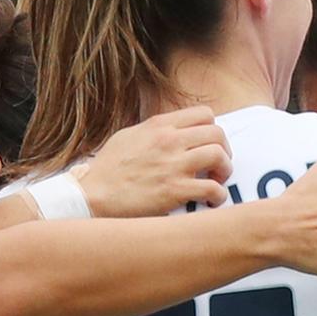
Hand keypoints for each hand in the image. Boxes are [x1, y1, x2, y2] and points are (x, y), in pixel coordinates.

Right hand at [79, 107, 230, 217]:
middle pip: (217, 134)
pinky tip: (210, 201)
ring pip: (219, 156)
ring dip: (224, 171)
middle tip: (217, 166)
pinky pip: (213, 188)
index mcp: (159, 125)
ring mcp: (173, 165)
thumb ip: (153, 131)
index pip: (204, 114)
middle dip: (224, 150)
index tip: (209, 145)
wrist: (92, 195)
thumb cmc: (107, 170)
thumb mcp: (128, 136)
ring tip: (216, 182)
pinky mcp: (174, 191)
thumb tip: (172, 132)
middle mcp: (169, 140)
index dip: (213, 130)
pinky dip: (218, 196)